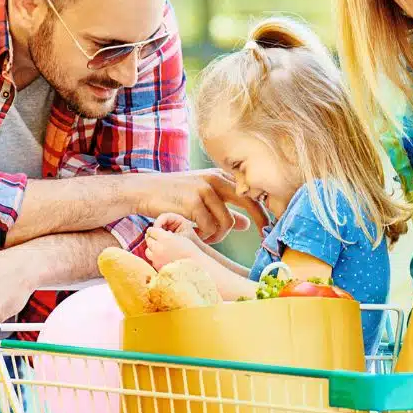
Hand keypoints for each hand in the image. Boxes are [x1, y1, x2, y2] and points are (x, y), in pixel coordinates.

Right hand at [130, 169, 267, 243]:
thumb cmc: (174, 196)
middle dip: (260, 221)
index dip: (263, 210)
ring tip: (205, 237)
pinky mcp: (193, 201)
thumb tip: (248, 224)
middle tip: (261, 236)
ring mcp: (204, 189)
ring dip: (218, 236)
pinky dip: (204, 236)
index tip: (267, 227)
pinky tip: (194, 234)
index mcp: (220, 176)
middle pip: (249, 201)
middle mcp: (216, 179)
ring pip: (228, 222)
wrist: (144, 191)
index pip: (250, 192)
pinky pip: (210, 228)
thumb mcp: (202, 198)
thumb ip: (225, 209)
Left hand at [143, 226, 205, 269]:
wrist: (196, 266)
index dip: (154, 230)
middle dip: (152, 239)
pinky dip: (156, 258)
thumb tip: (154, 233)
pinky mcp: (158, 267)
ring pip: (148, 251)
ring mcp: (157, 259)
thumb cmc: (190, 251)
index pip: (152, 230)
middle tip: (157, 239)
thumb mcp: (180, 237)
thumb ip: (165, 234)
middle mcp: (158, 248)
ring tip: (160, 249)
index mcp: (165, 238)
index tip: (156, 231)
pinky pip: (152, 260)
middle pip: (148, 240)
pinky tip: (163, 258)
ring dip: (152, 249)